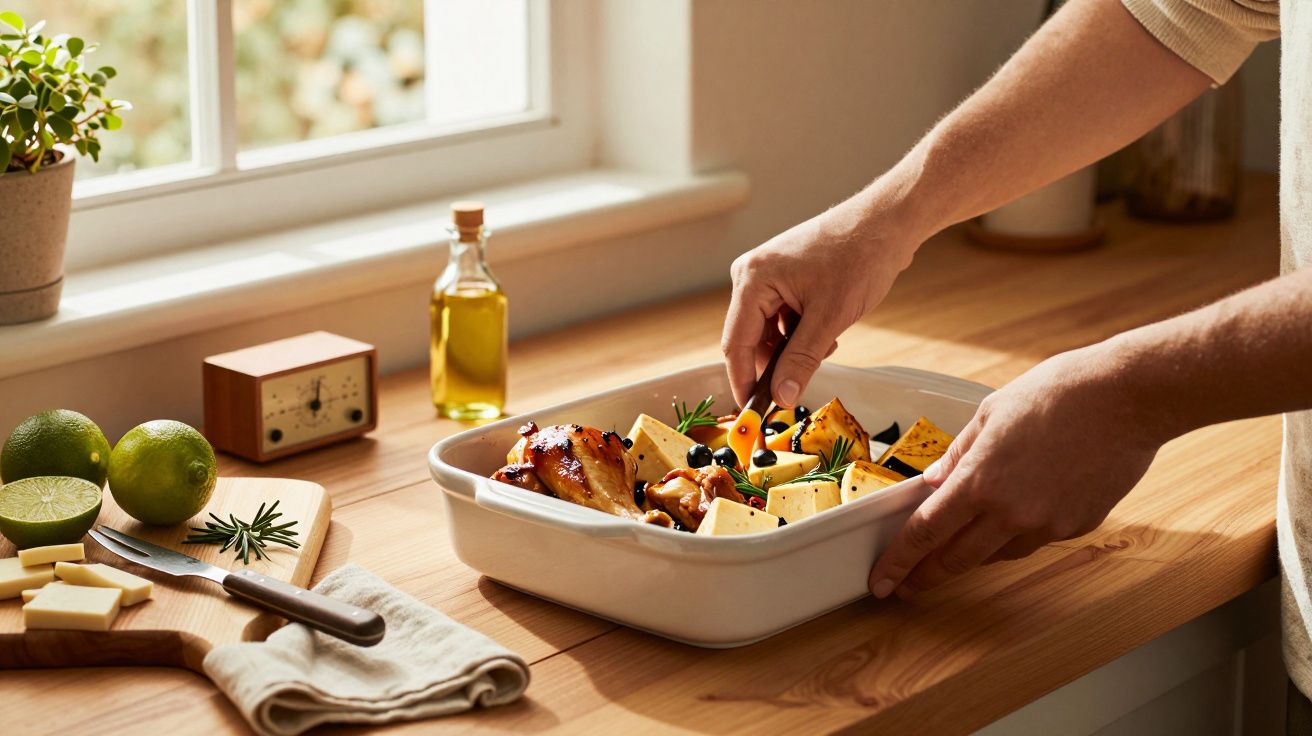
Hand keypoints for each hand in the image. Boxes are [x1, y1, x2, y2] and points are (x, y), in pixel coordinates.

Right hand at [721, 198, 920, 407]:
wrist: (888, 222)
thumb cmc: (860, 256)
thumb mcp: (830, 317)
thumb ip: (801, 360)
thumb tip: (782, 397)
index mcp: (753, 279)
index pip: (735, 343)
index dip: (743, 381)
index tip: (753, 413)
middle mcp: (752, 275)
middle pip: (750, 338)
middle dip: (777, 363)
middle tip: (802, 381)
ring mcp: (767, 275)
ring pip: (769, 331)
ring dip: (793, 347)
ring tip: (827, 340)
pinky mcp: (784, 277)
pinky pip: (781, 318)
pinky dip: (801, 332)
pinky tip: (828, 328)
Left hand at [867, 345, 1168, 598]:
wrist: (1126, 399)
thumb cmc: (1058, 394)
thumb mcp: (991, 413)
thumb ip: (959, 454)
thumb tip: (934, 481)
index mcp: (979, 482)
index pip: (926, 533)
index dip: (899, 562)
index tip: (882, 580)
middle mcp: (1010, 513)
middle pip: (956, 559)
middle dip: (926, 576)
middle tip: (907, 585)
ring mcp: (1047, 525)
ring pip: (998, 553)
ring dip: (975, 552)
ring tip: (962, 542)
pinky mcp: (1077, 527)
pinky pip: (1037, 539)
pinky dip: (1020, 531)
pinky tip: (1023, 509)